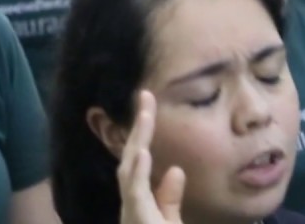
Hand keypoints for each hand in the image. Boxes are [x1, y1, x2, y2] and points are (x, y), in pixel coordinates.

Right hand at [119, 91, 185, 223]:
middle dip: (138, 126)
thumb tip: (175, 169)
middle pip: (132, 157)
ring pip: (130, 170)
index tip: (148, 102)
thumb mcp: (168, 223)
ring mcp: (130, 212)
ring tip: (145, 113)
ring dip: (138, 140)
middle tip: (145, 94)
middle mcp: (129, 202)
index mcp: (137, 200)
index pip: (139, 159)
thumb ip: (169, 200)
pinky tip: (142, 152)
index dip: (143, 131)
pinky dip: (137, 172)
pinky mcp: (136, 219)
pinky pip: (135, 193)